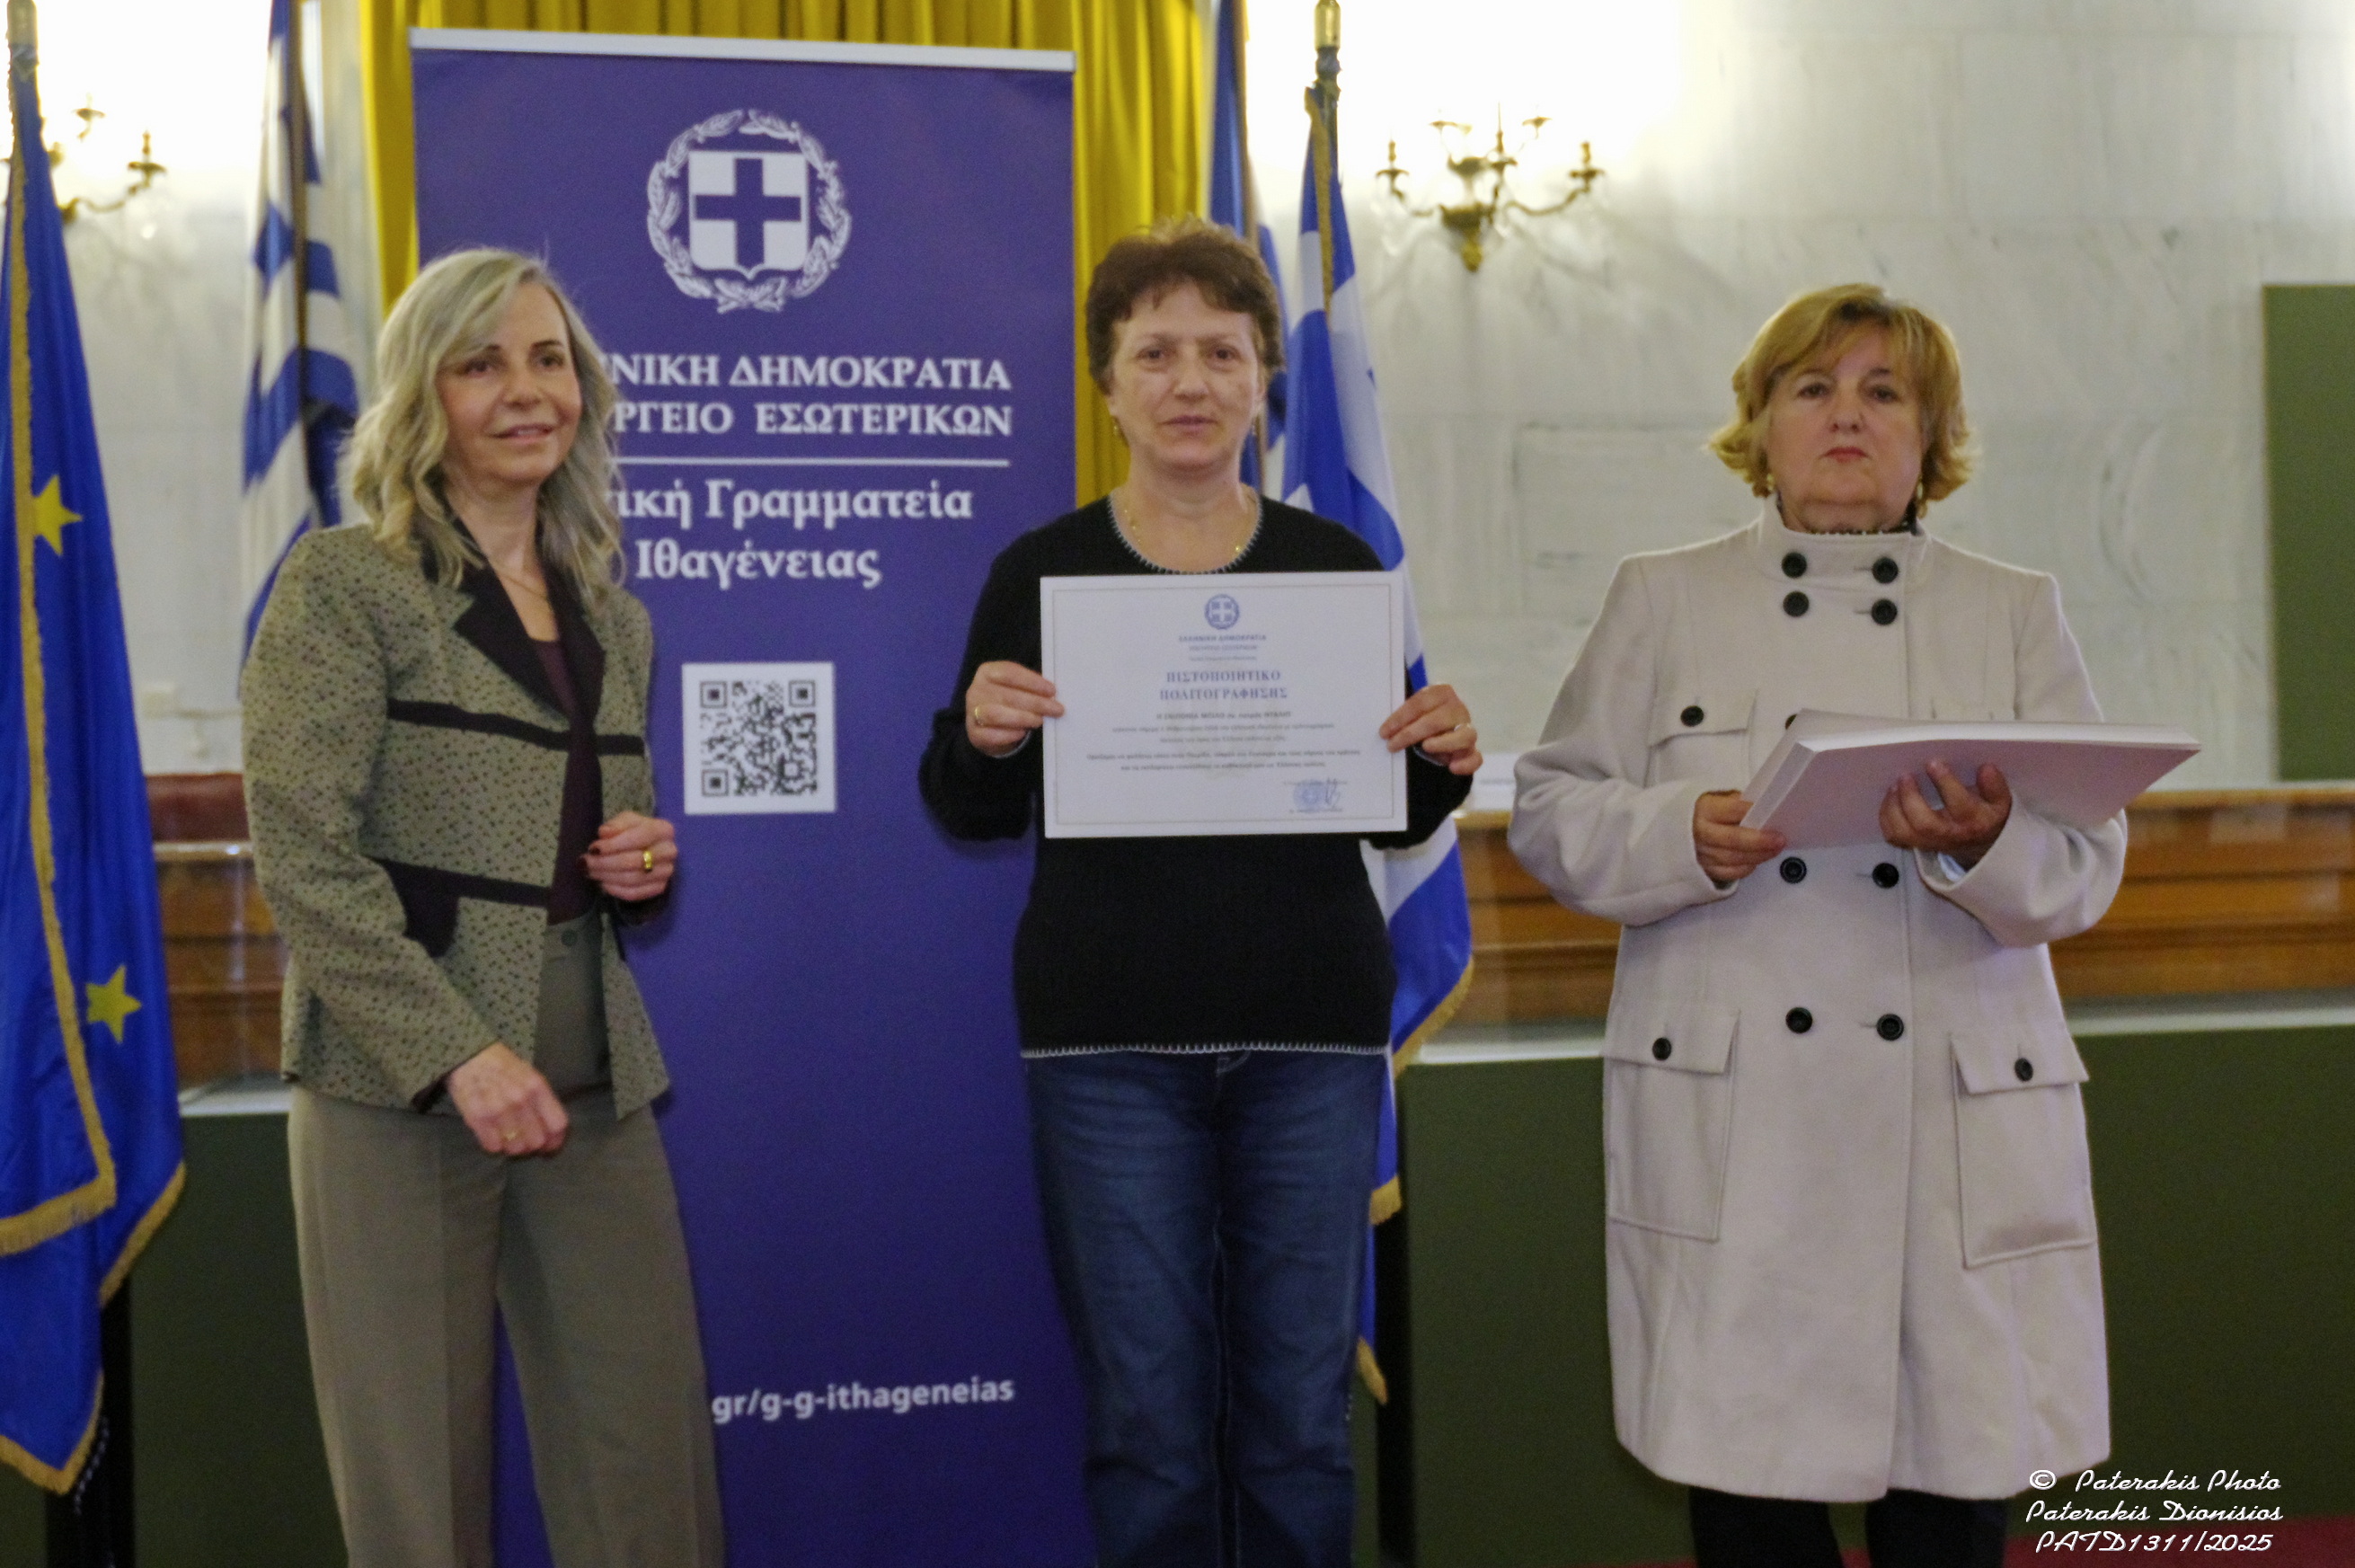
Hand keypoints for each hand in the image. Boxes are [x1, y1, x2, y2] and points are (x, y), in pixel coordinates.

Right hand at [447, 1041, 567, 1156]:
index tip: (549, 1146)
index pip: (557, 1125)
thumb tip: (550, 1130)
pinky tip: (492, 1135)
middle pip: (537, 1141)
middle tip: (524, 1140)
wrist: (469, 1056)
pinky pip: (493, 1146)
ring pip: (515, 1148)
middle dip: (532, 1145)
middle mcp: (521, 1099)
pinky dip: (494, 1145)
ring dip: (513, 1147)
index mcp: (537, 1087)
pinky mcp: (477, 1117)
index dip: (555, 1141)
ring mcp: (499, 1109)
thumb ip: (541, 1100)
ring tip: (507, 1137)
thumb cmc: (502, 1066)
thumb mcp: (529, 1075)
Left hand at [586, 811, 675, 901]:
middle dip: (606, 863)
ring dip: (607, 877)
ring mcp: (666, 872)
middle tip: (586, 862)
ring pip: (633, 879)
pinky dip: (616, 890)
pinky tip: (603, 883)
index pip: (639, 837)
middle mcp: (669, 852)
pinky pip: (635, 893)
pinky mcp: (659, 888)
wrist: (650, 849)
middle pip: (635, 861)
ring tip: (590, 872)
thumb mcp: (625, 821)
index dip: (614, 844)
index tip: (593, 848)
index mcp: (663, 830)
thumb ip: (615, 825)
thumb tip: (604, 833)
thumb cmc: (635, 832)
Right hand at [965, 661, 1062, 756]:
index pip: (1008, 673)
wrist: (988, 727)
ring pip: (996, 714)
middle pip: (1006, 695)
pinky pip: (991, 735)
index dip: (1031, 681)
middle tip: (1056, 709)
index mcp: (987, 672)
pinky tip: (1022, 733)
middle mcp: (976, 690)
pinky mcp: (974, 733)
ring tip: (1040, 720)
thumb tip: (1052, 693)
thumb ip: (1030, 687)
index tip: (1052, 690)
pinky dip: (1008, 734)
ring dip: (1022, 718)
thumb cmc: (1007, 701)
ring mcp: (972, 712)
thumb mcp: (1016, 688)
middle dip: (1035, 703)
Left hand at [1380, 684, 1481, 775]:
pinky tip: (1452, 767)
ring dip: (1443, 743)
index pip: (1421, 702)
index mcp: (1442, 693)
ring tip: (1425, 747)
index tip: (1384, 732)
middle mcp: (1458, 709)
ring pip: (1464, 736)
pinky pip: (1475, 758)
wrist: (1439, 732)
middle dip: (1412, 733)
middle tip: (1393, 745)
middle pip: (1438, 720)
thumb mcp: (1413, 713)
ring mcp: (1467, 730)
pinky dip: (1466, 763)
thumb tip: (1385, 730)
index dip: (1401, 717)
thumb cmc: (1421, 718)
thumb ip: (1404, 717)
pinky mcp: (1471, 750)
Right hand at [1694, 790, 1785, 883]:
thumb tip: (1762, 806)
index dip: (1751, 811)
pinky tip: (1757, 860)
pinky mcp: (1706, 869)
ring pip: (1734, 858)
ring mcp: (1702, 853)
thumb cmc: (1708, 813)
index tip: (1770, 810)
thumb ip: (1737, 801)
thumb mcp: (1719, 798)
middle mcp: (1701, 832)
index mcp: (1704, 809)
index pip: (1732, 809)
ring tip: (1774, 849)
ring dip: (1758, 855)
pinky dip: (1746, 867)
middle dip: (1759, 840)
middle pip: (1733, 839)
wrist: (1685, 830)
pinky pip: (1730, 873)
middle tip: (1778, 839)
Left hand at [1880, 760, 2011, 868]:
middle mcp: (1949, 834)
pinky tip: (1890, 798)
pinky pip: (1893, 836)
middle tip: (1906, 775)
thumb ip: (1994, 786)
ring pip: (1903, 832)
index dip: (1946, 782)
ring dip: (1894, 807)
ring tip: (1895, 785)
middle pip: (1924, 823)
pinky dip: (1886, 817)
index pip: (1959, 805)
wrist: (1979, 845)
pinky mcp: (1915, 843)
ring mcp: (1930, 841)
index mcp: (1973, 821)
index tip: (1935, 763)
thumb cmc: (1984, 817)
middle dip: (1911, 797)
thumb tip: (1986, 769)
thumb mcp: (1999, 802)